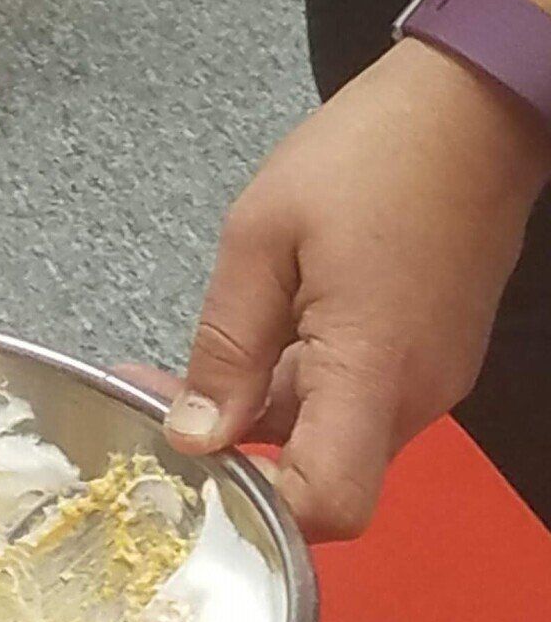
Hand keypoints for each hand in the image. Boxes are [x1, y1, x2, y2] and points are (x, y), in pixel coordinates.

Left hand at [160, 39, 549, 538]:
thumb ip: (228, 343)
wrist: (471, 111)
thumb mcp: (263, 235)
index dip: (256, 510)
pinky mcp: (429, 353)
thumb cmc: (366, 157)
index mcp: (371, 373)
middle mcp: (411, 397)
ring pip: (333, 434)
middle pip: (321, 475)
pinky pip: (355, 396)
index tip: (187, 466)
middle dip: (232, 452)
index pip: (327, 505)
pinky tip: (248, 339)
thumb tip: (194, 434)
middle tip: (150, 395)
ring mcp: (428, 377)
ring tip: (174, 364)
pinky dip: (298, 383)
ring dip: (258, 413)